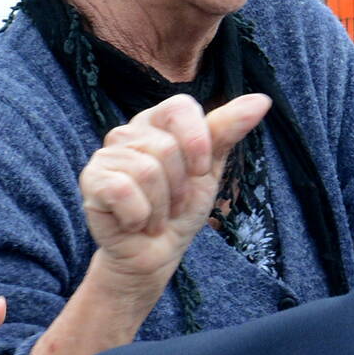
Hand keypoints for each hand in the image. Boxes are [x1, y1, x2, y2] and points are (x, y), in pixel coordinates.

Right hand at [80, 93, 271, 287]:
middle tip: (172, 204)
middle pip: (167, 147)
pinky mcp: (91, 181)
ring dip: (160, 207)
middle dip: (180, 187)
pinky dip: (138, 216)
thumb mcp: (210, 169)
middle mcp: (127, 132)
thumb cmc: (180, 210)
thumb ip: (228, 131)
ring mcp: (106, 155)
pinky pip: (124, 190)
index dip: (197, 142)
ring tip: (154, 215)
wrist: (155, 254)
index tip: (200, 171)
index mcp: (157, 122)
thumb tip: (262, 100)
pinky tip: (132, 222)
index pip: (181, 107)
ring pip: (148, 171)